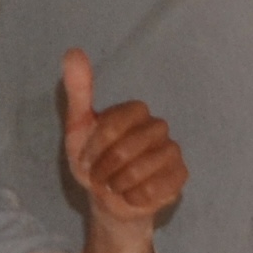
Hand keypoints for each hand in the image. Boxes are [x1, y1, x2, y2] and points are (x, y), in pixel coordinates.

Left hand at [59, 50, 184, 252]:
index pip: (117, 121)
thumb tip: (72, 52)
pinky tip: (131, 195)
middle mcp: (158, 127)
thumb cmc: (94, 161)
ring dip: (118, 184)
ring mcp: (172, 151)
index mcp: (135, 112)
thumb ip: (78, 91)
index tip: (86, 157)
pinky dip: (135, 197)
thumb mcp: (78, 127)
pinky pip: (156, 188)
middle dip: (104, 167)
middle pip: (128, 147)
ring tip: (114, 185)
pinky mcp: (179, 176)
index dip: (97, 144)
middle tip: (99, 175)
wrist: (107, 200)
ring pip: (143, 168)